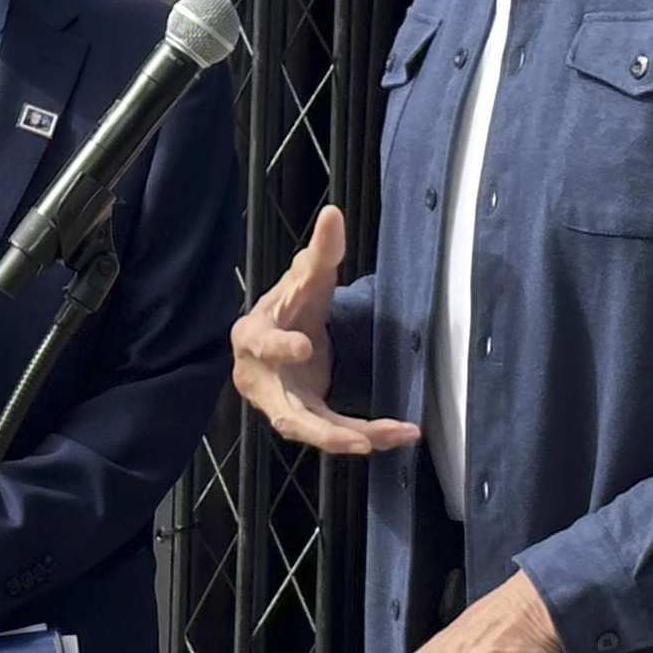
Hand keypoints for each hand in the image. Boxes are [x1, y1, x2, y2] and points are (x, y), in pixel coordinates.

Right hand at [231, 206, 420, 455]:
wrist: (282, 334)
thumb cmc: (288, 307)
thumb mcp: (304, 277)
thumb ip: (319, 251)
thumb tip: (333, 213)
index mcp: (252, 338)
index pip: (261, 345)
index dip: (278, 348)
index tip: (303, 347)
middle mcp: (261, 380)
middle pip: (285, 412)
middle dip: (319, 429)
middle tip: (355, 440)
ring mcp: (281, 405)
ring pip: (313, 431)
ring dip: (350, 438)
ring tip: (392, 436)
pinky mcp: (304, 417)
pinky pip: (334, 433)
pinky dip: (366, 435)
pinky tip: (400, 434)